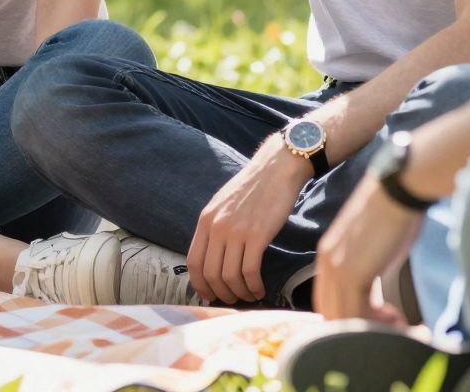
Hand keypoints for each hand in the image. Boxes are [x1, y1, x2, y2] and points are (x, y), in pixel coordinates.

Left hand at [187, 143, 310, 303]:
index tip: (209, 295)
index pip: (193, 262)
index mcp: (205, 220)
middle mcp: (216, 227)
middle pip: (210, 274)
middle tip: (232, 300)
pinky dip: (253, 285)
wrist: (276, 169)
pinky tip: (260, 288)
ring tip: (249, 296)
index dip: (199, 285)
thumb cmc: (253, 188)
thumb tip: (213, 258)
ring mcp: (236, 231)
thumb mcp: (223, 204)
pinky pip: (250, 271)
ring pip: (229, 276)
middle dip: (220, 294)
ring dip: (239, 293)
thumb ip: (215, 228)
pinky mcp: (257, 235)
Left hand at [313, 176, 421, 323]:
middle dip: (358, 324)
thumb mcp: (369, 244)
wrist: (397, 189)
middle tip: (389, 321)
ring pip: (341, 317)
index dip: (350, 314)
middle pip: (330, 311)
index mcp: (328, 254)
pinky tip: (396, 315)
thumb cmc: (392, 210)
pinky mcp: (353, 273)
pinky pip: (356, 313)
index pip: (327, 298)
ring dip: (369, 326)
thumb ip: (364, 266)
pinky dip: (376, 323)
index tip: (379, 313)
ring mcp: (337, 269)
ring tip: (396, 320)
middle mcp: (327, 263)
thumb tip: (373, 287)